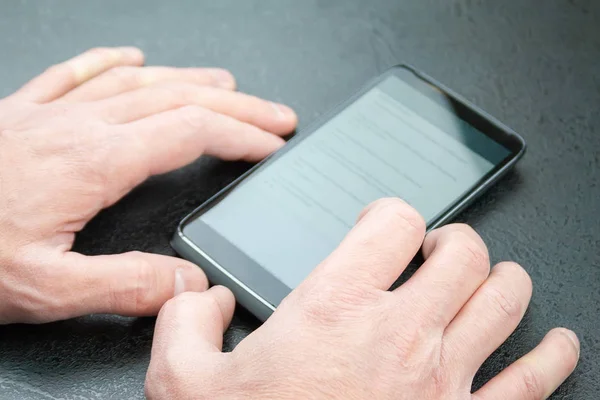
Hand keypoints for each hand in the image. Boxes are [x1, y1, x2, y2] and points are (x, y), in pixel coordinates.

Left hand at [0, 47, 296, 323]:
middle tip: (274, 114)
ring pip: (137, 82)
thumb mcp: (44, 289)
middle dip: (237, 106)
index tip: (273, 144)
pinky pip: (74, 73)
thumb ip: (125, 284)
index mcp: (92, 163)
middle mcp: (77, 127)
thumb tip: (188, 284)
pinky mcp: (20, 114)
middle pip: (177, 99)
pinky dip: (110, 62)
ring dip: (189, 79)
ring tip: (227, 84)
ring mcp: (47, 113)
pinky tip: (129, 57)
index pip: (191, 133)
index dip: (242, 136)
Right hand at [146, 199, 578, 399]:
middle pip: (463, 253)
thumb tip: (202, 298)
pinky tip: (555, 344)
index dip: (388, 212)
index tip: (380, 223)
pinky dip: (550, 356)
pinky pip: (531, 382)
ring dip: (500, 281)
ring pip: (504, 300)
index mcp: (335, 310)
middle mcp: (399, 336)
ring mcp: (442, 382)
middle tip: (436, 250)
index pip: (393, 221)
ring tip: (486, 280)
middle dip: (451, 241)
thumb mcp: (184, 383)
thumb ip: (185, 321)